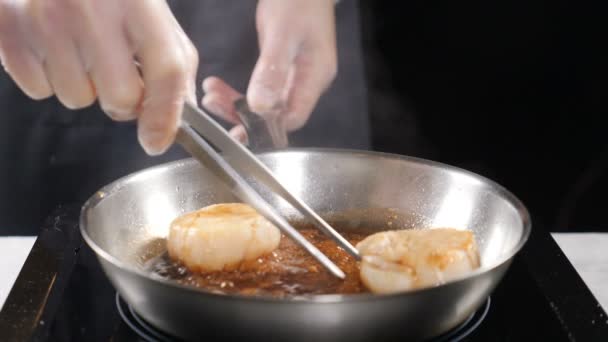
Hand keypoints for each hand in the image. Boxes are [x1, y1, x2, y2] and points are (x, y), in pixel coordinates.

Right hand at [0, 0, 197, 154]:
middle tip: (114, 73)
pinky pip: (39, 90)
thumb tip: (182, 111)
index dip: (165, 115)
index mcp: (138, 2)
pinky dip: (47, 78)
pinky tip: (52, 47)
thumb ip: (174, 58)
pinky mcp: (10, 29)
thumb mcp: (150, 12)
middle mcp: (91, 8)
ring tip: (78, 50)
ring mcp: (46, 18)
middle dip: (121, 99)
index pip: (166, 70)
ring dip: (82, 86)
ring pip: (77, 99)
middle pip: (120, 96)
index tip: (157, 140)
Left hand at [201, 0, 336, 142]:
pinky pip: (261, 89)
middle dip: (243, 114)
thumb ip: (272, 71)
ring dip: (236, 102)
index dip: (266, 128)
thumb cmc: (299, 0)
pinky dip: (238, 91)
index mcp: (315, 77)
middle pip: (276, 114)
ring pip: (265, 103)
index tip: (238, 130)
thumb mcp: (282, 33)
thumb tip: (259, 106)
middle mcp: (307, 81)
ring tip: (210, 94)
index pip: (293, 118)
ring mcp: (295, 75)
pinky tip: (219, 86)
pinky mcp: (282, 68)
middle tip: (214, 105)